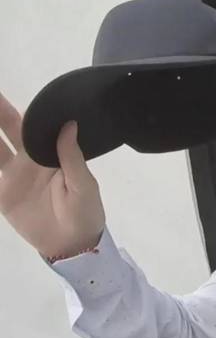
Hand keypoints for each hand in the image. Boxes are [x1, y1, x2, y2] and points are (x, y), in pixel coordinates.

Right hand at [0, 91, 104, 258]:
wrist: (73, 245)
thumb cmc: (85, 211)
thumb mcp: (84, 184)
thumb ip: (72, 157)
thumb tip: (69, 124)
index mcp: (52, 154)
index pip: (36, 126)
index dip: (26, 110)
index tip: (11, 92)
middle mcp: (30, 159)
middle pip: (9, 131)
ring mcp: (14, 176)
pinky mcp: (3, 194)